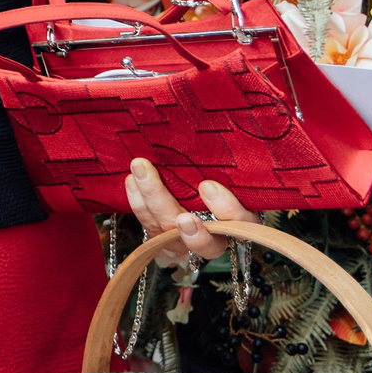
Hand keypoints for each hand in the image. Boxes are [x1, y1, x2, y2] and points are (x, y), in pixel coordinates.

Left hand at [125, 157, 252, 262]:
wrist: (195, 197)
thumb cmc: (220, 178)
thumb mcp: (231, 174)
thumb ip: (228, 166)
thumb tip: (226, 132)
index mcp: (239, 220)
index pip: (239, 222)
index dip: (226, 209)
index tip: (208, 187)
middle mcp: (213, 236)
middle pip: (202, 240)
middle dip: (188, 227)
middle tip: (181, 216)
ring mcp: (183, 239)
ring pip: (168, 230)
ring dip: (153, 201)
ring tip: (140, 171)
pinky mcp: (161, 236)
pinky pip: (147, 224)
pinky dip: (138, 202)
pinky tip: (132, 181)